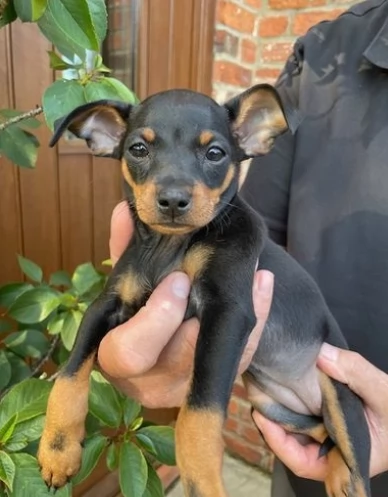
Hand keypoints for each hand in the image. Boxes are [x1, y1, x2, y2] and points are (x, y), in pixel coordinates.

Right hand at [97, 202, 273, 408]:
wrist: (172, 320)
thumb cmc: (144, 297)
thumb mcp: (132, 272)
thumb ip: (124, 247)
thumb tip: (126, 211)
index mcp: (116, 355)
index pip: (126, 354)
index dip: (154, 320)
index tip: (178, 280)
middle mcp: (146, 381)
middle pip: (170, 368)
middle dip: (191, 329)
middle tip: (205, 285)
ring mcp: (182, 387)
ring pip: (211, 367)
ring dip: (233, 318)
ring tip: (249, 273)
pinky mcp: (214, 383)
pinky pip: (240, 359)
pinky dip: (254, 322)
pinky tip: (262, 282)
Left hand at [252, 343, 387, 478]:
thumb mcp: (384, 393)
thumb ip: (355, 373)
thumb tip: (321, 354)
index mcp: (348, 458)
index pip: (304, 462)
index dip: (279, 444)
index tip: (262, 419)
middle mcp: (334, 451)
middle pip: (292, 444)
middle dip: (271, 422)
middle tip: (255, 395)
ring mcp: (330, 435)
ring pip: (296, 429)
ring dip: (278, 410)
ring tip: (261, 386)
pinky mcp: (329, 419)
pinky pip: (305, 413)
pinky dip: (291, 401)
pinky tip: (280, 384)